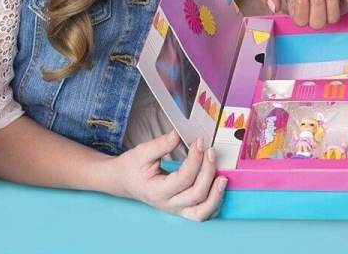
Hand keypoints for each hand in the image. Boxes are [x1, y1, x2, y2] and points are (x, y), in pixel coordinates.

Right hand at [107, 129, 225, 220]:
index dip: (195, 158)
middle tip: (211, 150)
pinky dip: (214, 203)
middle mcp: (168, 204)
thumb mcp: (142, 152)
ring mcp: (176, 209)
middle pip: (196, 194)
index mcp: (157, 191)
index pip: (184, 178)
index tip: (199, 141)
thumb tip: (178, 135)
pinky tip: (219, 187)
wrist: (124, 180)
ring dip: (216, 195)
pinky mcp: (182, 208)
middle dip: (208, 171)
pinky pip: (202, 213)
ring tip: (223, 177)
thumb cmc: (133, 167)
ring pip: (202, 212)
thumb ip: (161, 144)